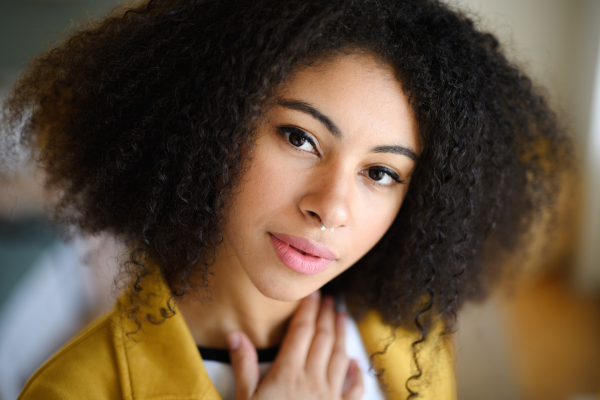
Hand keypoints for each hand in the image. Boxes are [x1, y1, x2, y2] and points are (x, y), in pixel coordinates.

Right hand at [227, 292, 363, 399]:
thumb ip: (243, 366)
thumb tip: (235, 334)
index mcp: (288, 373)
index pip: (302, 332)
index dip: (308, 310)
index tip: (313, 295)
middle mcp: (313, 380)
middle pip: (324, 339)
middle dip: (327, 316)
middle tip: (329, 299)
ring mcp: (329, 397)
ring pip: (340, 358)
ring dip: (341, 335)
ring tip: (342, 317)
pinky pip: (353, 390)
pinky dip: (356, 374)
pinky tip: (356, 363)